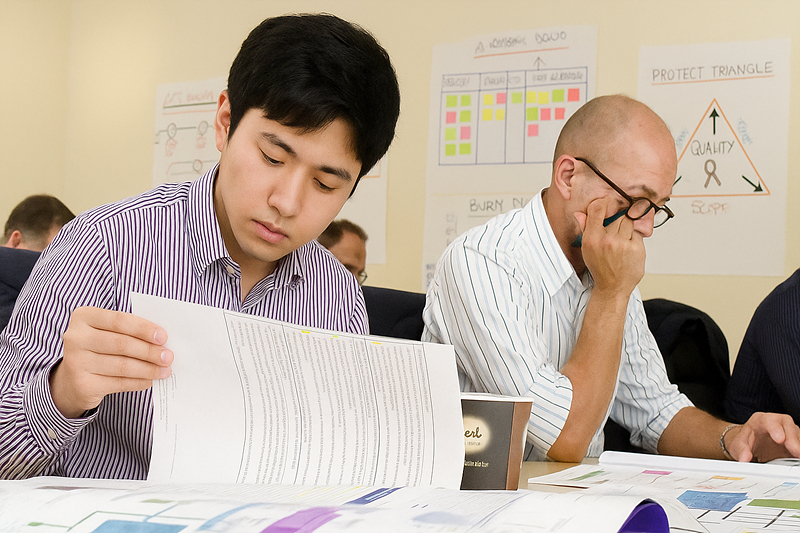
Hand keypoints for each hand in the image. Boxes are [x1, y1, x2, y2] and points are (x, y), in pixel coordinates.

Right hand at [49, 306, 172, 417]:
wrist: (71, 379)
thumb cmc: (99, 348)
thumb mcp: (108, 332)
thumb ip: (130, 331)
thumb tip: (162, 341)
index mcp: (84, 317)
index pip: (120, 320)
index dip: (144, 329)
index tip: (163, 337)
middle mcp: (76, 338)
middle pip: (122, 344)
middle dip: (150, 351)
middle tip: (168, 357)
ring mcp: (76, 362)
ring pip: (122, 366)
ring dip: (148, 369)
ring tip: (164, 370)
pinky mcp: (82, 385)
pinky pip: (118, 383)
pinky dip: (138, 382)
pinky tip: (149, 380)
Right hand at [575, 197, 644, 296]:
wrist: (612, 287)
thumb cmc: (600, 268)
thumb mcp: (587, 248)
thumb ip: (585, 228)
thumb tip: (580, 213)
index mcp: (591, 239)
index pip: (598, 208)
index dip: (605, 202)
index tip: (608, 202)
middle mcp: (607, 240)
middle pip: (618, 215)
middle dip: (617, 219)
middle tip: (615, 229)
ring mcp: (623, 244)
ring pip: (629, 222)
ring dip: (626, 227)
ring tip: (621, 239)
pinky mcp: (637, 249)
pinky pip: (637, 233)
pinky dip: (633, 238)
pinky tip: (628, 247)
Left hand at [725, 412, 799, 461]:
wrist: (749, 443)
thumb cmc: (745, 441)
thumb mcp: (738, 445)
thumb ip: (741, 451)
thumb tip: (744, 458)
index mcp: (761, 420)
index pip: (769, 420)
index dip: (775, 429)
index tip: (779, 439)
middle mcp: (776, 422)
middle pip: (788, 426)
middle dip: (792, 439)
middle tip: (795, 451)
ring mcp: (787, 430)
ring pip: (796, 434)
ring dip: (798, 446)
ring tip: (798, 456)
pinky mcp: (793, 440)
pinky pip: (798, 443)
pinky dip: (798, 450)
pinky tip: (797, 458)